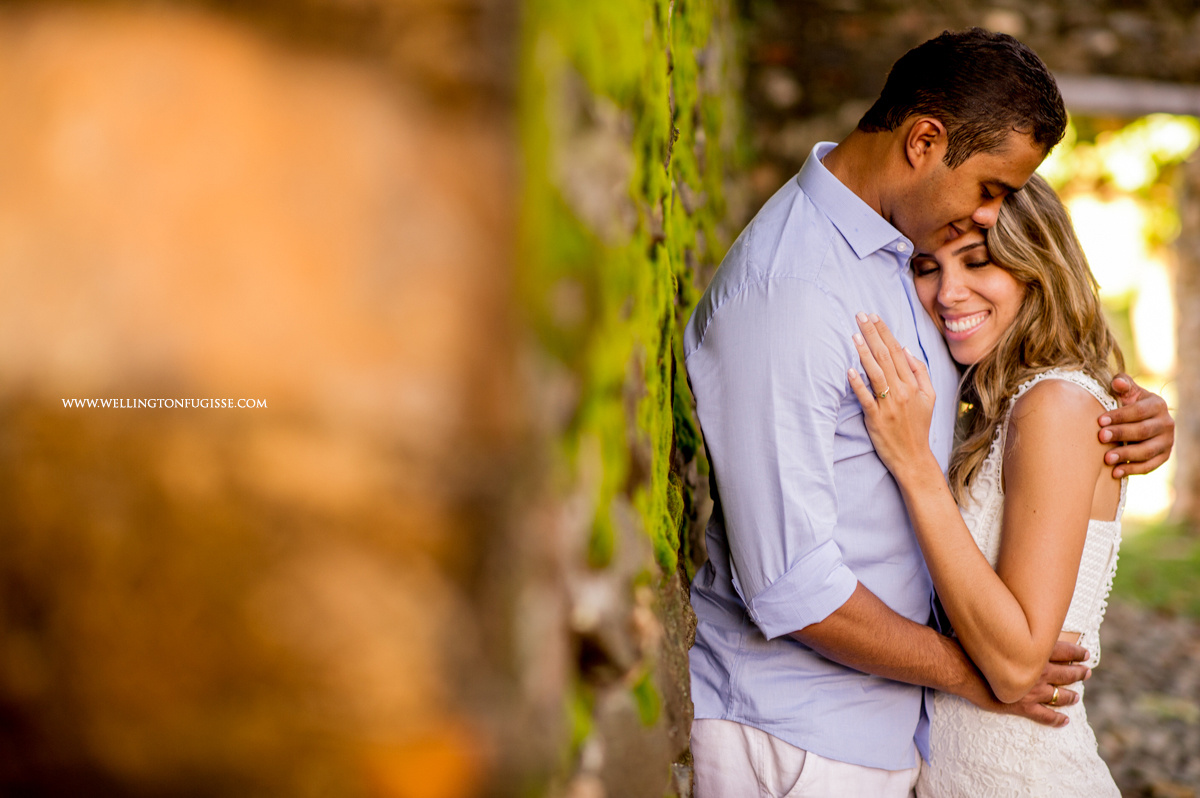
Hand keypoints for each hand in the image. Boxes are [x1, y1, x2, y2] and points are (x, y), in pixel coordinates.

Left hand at [846, 313, 935, 476]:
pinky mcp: (876, 419)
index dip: (884, 332)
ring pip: (875, 373)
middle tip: (860, 315)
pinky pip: (866, 398)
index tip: (873, 316)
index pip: (897, 351)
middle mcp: (902, 391)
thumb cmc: (918, 426)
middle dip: (872, 333)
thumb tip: (905, 349)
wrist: (914, 457)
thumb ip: (919, 371)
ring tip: (853, 335)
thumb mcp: (929, 397)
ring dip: (864, 352)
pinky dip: (857, 384)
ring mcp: (889, 405)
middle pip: (885, 357)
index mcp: (914, 384)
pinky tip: (849, 370)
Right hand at [969, 640, 1089, 727]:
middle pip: (1065, 673)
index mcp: (1034, 652)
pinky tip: (1064, 721)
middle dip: (1078, 673)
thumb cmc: (976, 648)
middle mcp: (1038, 671)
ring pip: (1058, 695)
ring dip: (1070, 696)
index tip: (1085, 653)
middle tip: (1087, 672)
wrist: (961, 667)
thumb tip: (1018, 626)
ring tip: (1077, 697)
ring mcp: (1031, 690)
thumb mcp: (998, 633)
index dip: (1076, 652)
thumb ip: (1013, 632)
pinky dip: (1056, 719)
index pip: (1062, 651)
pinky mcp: (1021, 706)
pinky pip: (1044, 715)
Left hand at [1099, 374, 1173, 477]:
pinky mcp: (1163, 457)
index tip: (1100, 421)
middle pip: (1143, 431)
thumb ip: (1122, 384)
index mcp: (1157, 405)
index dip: (1119, 416)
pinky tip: (1115, 472)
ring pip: (1147, 451)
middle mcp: (1166, 423)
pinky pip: (1149, 466)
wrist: (1141, 420)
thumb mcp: (1127, 392)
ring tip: (1106, 458)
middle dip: (1121, 434)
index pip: (1138, 411)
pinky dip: (1132, 470)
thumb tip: (1117, 383)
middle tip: (1100, 437)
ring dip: (1126, 455)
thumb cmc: (1128, 403)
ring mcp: (1167, 442)